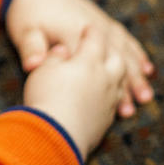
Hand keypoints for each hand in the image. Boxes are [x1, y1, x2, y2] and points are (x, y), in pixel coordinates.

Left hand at [5, 0, 153, 117]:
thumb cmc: (26, 13)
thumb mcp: (24, 31)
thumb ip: (31, 48)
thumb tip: (32, 65)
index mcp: (73, 32)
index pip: (96, 63)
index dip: (106, 85)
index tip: (117, 107)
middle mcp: (92, 26)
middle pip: (115, 58)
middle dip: (128, 83)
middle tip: (135, 108)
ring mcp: (100, 22)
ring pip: (124, 50)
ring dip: (136, 73)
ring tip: (145, 96)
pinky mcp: (102, 19)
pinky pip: (124, 38)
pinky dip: (136, 53)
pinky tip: (146, 68)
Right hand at [23, 26, 125, 160]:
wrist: (56, 135)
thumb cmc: (45, 96)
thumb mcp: (42, 69)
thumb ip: (55, 56)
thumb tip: (62, 50)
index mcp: (89, 60)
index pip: (95, 39)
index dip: (91, 32)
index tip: (89, 29)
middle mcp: (105, 77)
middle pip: (117, 58)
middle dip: (112, 50)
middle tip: (106, 48)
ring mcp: (109, 99)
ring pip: (121, 81)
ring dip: (121, 74)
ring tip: (118, 72)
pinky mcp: (107, 119)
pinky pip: (116, 101)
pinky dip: (116, 95)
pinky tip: (111, 97)